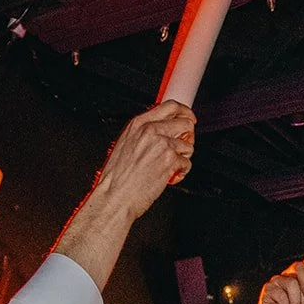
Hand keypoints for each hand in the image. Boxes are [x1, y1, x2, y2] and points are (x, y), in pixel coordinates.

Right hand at [95, 100, 196, 216]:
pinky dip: (182, 171)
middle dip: (188, 136)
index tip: (188, 118)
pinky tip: (170, 176)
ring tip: (171, 166)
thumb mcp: (125, 144)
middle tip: (182, 147)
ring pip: (188, 145)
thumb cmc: (117, 177)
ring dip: (183, 157)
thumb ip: (144, 133)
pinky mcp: (170, 160)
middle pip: (185, 122)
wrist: (115, 196)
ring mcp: (161, 144)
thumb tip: (162, 131)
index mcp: (138, 124)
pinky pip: (187, 163)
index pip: (170, 106)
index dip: (184, 112)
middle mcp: (150, 131)